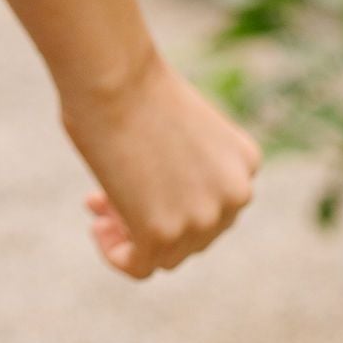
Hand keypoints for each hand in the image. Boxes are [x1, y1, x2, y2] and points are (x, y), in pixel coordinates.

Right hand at [57, 48, 262, 279]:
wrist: (114, 75)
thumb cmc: (131, 84)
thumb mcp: (178, 128)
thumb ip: (182, 167)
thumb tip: (153, 199)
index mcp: (245, 162)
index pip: (212, 203)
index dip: (170, 198)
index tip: (133, 181)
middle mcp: (235, 194)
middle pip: (192, 233)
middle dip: (148, 216)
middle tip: (105, 197)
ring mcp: (203, 218)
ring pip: (167, 253)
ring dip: (130, 234)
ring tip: (97, 207)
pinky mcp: (163, 234)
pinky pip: (139, 266)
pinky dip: (117, 254)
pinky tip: (97, 230)